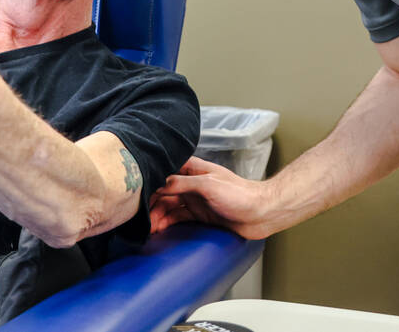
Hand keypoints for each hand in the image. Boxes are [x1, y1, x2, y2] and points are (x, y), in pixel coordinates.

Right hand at [148, 156, 276, 239]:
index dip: (151, 180)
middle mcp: (193, 182)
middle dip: (151, 203)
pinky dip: (167, 223)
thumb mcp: (208, 185)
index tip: (137, 192)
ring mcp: (196, 199)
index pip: (165, 170)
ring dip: (157, 215)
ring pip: (169, 206)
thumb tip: (158, 183)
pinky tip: (159, 230)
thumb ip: (182, 183)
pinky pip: (178, 218)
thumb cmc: (240, 195)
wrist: (261, 213)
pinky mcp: (200, 215)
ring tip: (148, 229)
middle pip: (164, 190)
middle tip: (141, 219)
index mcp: (194, 168)